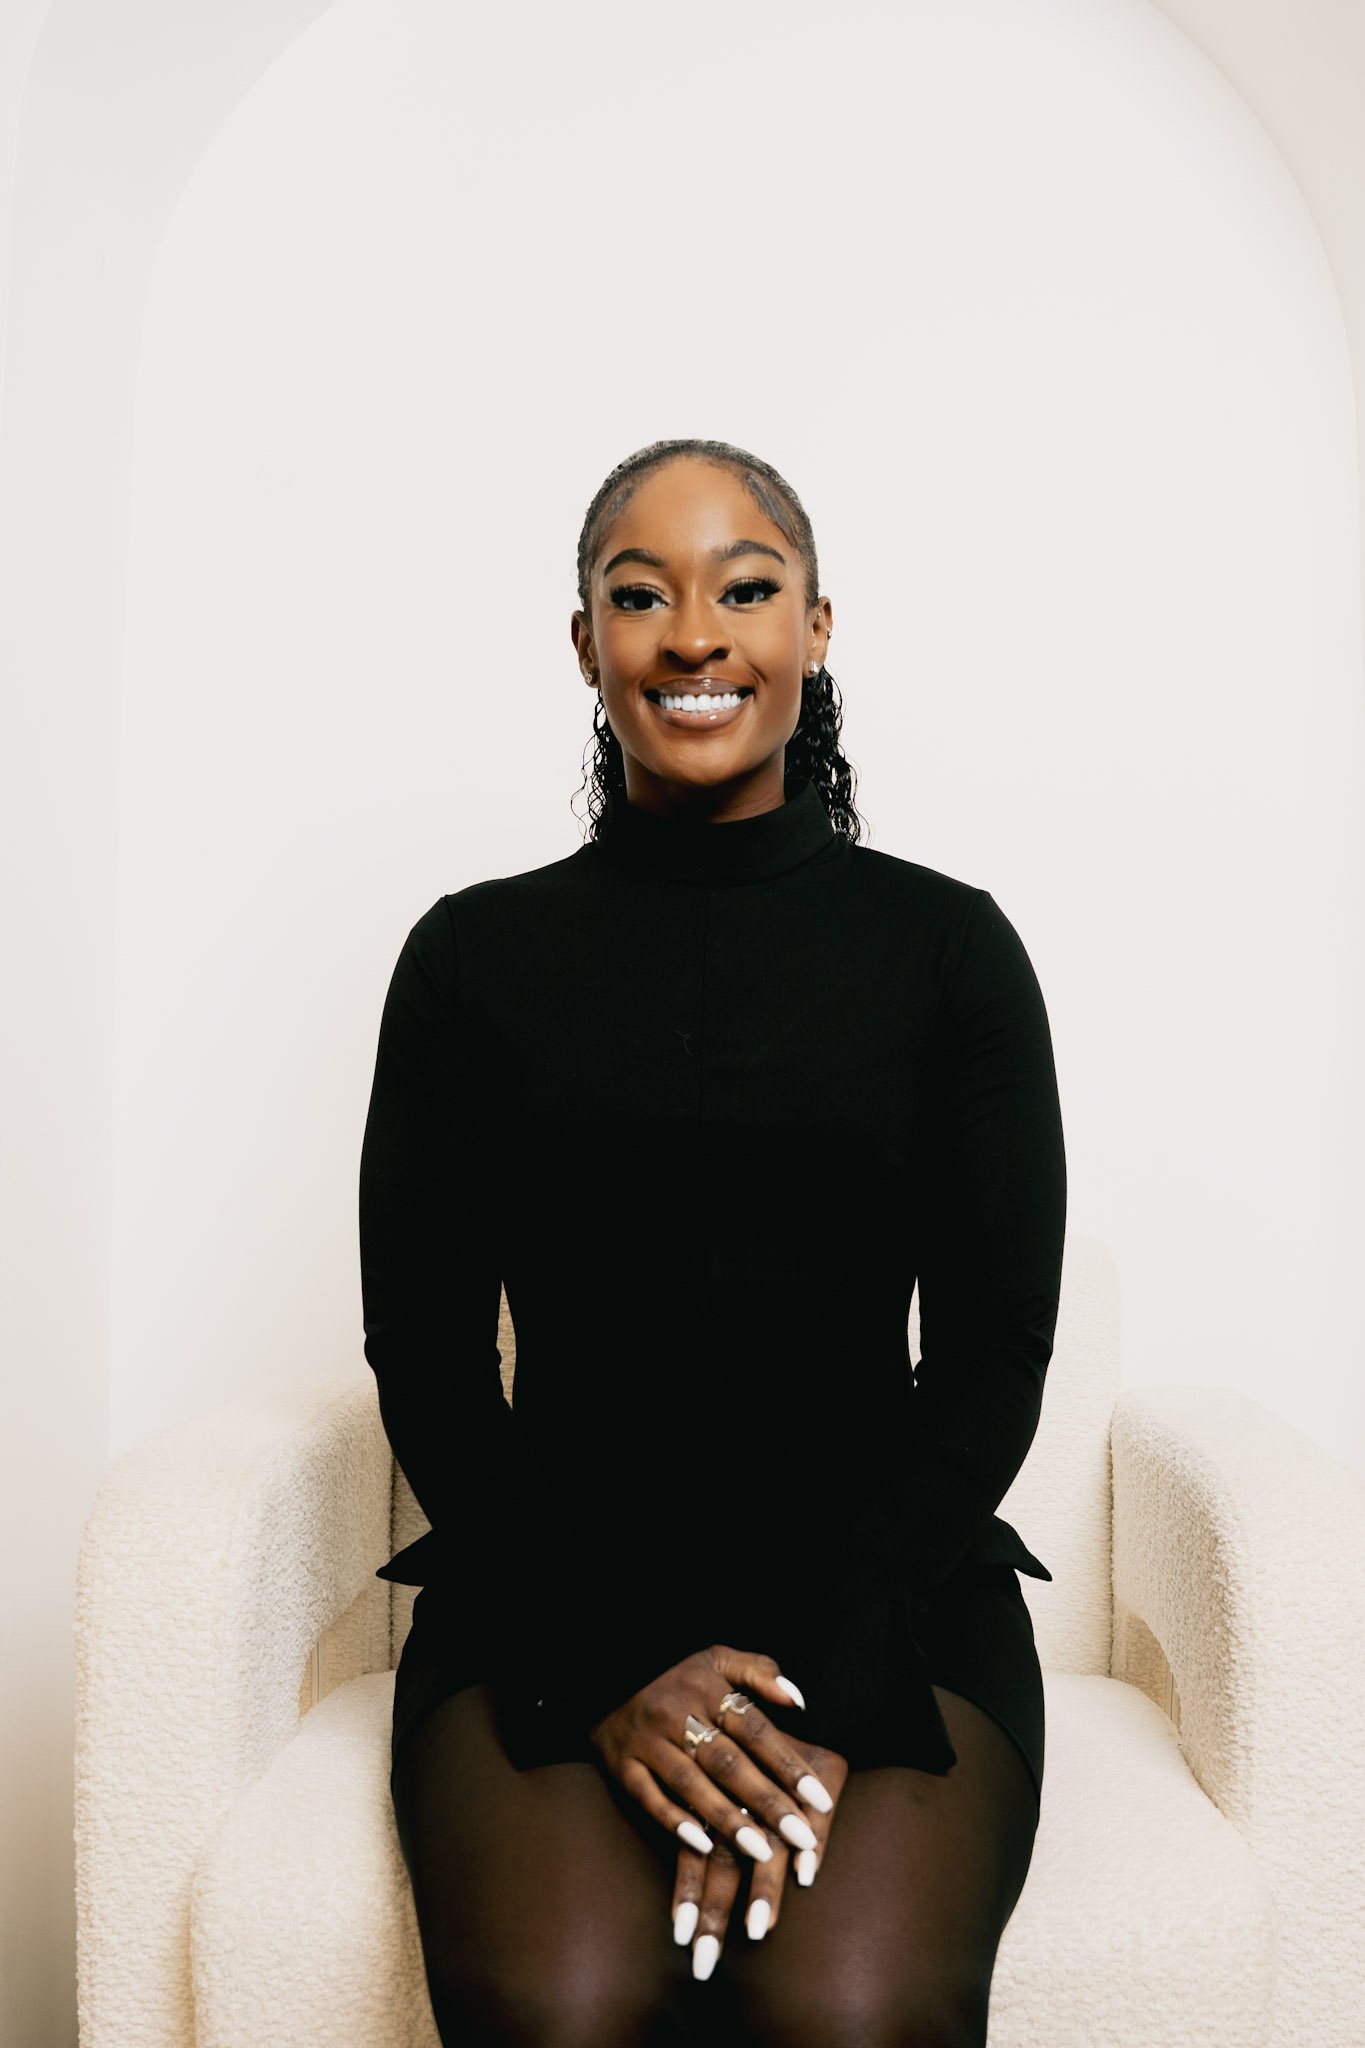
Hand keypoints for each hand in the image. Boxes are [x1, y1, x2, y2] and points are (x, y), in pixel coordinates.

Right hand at [586, 1644, 835, 1889]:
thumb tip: (799, 1701)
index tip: (820, 1799)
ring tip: (761, 1851)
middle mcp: (677, 1715)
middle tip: (801, 1836)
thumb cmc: (676, 1674)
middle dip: (767, 1802)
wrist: (605, 1672)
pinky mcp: (621, 1765)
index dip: (788, 1765)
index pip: (756, 1729)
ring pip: (691, 1785)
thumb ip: (760, 1672)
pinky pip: (648, 1797)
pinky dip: (674, 1821)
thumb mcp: (717, 1658)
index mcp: (706, 1688)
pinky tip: (702, 1847)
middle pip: (729, 1762)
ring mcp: (647, 1742)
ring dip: (728, 1819)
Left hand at [670, 1733, 848, 1978]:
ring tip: (756, 1932)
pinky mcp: (822, 1778)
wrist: (804, 1713)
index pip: (695, 1849)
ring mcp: (782, 1788)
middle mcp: (743, 1790)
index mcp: (712, 1789)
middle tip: (705, 1963)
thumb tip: (683, 1883)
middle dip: (715, 1911)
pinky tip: (803, 1877)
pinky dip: (811, 1845)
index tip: (680, 1938)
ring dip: (763, 1890)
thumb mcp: (722, 1768)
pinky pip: (813, 1819)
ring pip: (767, 1844)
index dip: (687, 1891)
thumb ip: (700, 1809)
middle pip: (726, 1856)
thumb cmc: (751, 1741)